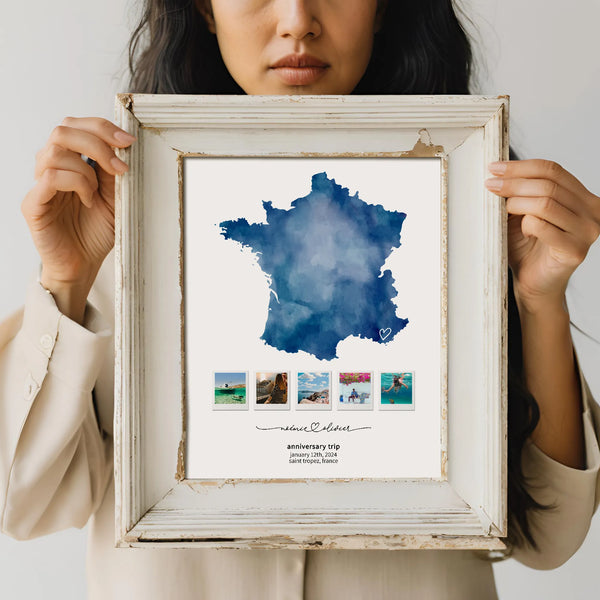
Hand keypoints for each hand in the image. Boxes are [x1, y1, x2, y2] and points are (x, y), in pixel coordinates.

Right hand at [22, 117, 135, 288]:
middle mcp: (51, 168)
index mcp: (69, 161)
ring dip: (86, 169)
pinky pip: (49, 178)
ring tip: (96, 191)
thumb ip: (112, 171)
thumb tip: (122, 144)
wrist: (84, 265)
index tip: (128, 140)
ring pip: (55, 152)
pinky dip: (75, 184)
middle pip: (63, 130)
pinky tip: (87, 200)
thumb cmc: (95, 232)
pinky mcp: (33, 204)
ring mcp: (39, 184)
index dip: (102, 127)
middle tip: (120, 166)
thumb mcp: (114, 197)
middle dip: (97, 142)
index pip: (76, 126)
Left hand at [486, 159, 599, 310]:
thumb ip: (519, 192)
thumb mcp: (522, 213)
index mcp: (582, 197)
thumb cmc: (527, 247)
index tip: (494, 168)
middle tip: (490, 186)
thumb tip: (497, 171)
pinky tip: (522, 233)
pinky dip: (525, 225)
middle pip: (548, 184)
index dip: (520, 167)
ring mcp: (587, 231)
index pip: (552, 170)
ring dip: (517, 203)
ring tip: (504, 211)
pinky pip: (542, 226)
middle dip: (513, 183)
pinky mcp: (575, 251)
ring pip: (545, 203)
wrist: (533, 283)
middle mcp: (592, 211)